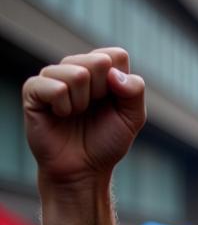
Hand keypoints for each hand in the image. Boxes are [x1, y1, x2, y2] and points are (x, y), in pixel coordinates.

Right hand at [23, 47, 145, 188]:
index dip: (119, 82)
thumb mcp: (132, 119)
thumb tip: (112, 72)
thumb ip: (135, 90)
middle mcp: (75, 68)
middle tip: (93, 111)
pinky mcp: (34, 89)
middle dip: (103, 93)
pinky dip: (64, 107)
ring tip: (76, 115)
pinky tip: (60, 115)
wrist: (83, 169)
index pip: (116, 55)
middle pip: (97, 61)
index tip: (113, 103)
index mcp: (100, 72)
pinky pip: (55, 86)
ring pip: (76, 73)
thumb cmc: (106, 142)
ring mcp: (53, 77)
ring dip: (83, 103)